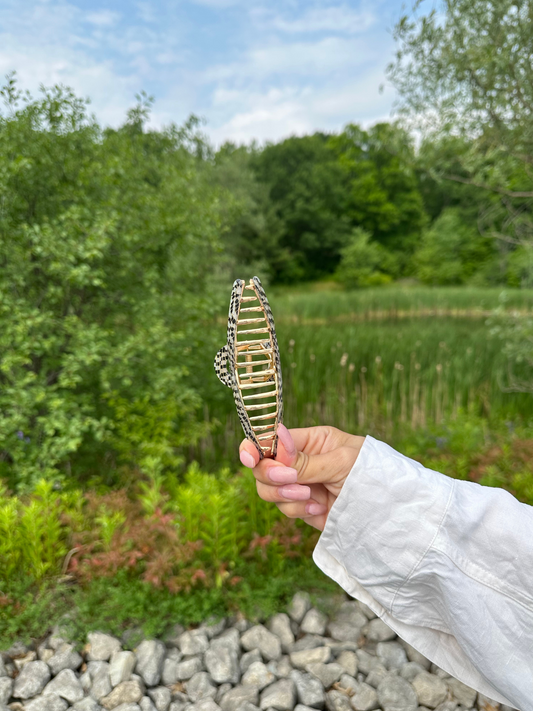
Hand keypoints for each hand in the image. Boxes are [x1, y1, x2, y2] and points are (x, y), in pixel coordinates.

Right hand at [239, 424, 364, 530]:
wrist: (389, 509)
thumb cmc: (372, 473)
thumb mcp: (340, 461)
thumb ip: (305, 460)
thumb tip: (275, 439)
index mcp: (308, 441)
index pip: (271, 440)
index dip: (254, 447)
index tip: (249, 457)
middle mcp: (300, 462)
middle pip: (263, 468)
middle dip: (271, 475)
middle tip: (290, 480)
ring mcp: (300, 486)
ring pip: (269, 491)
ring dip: (285, 495)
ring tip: (310, 497)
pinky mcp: (304, 508)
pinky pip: (286, 509)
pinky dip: (299, 509)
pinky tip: (320, 508)